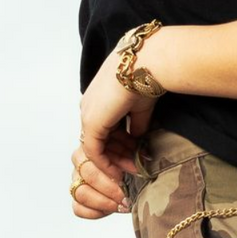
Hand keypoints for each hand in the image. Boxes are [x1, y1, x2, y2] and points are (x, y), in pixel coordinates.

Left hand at [73, 41, 156, 219]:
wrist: (147, 63)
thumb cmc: (147, 77)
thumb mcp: (140, 108)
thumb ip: (136, 125)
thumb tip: (137, 140)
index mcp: (99, 100)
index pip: (105, 131)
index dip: (120, 147)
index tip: (135, 158)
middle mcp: (89, 107)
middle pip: (100, 141)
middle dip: (118, 158)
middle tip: (134, 170)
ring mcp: (89, 115)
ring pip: (96, 149)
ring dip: (115, 163)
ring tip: (133, 172)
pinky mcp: (92, 122)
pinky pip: (94, 152)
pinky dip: (106, 165)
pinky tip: (119, 174)